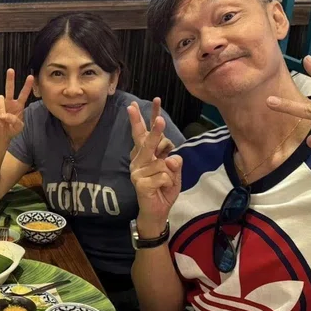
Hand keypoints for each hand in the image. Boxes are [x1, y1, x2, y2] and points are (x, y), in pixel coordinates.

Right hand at [0, 69, 33, 142]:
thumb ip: (15, 121)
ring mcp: (1, 106)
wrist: (3, 135)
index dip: (27, 86)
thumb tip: (6, 116)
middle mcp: (9, 102)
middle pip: (9, 89)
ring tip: (3, 118)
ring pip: (0, 99)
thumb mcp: (19, 127)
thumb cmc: (13, 129)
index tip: (31, 77)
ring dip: (2, 108)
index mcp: (18, 105)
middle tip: (11, 70)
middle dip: (9, 79)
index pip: (23, 94)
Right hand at [128, 97, 182, 230]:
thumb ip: (173, 160)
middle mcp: (138, 160)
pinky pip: (163, 176)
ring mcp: (136, 171)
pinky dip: (168, 182)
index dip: (151, 116)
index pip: (147, 132)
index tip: (156, 99)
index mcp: (145, 154)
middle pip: (148, 142)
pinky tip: (161, 189)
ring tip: (164, 182)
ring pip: (161, 163)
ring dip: (169, 173)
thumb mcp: (173, 171)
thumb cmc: (164, 187)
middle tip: (162, 119)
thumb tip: (169, 157)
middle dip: (156, 131)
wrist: (157, 210)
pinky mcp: (139, 183)